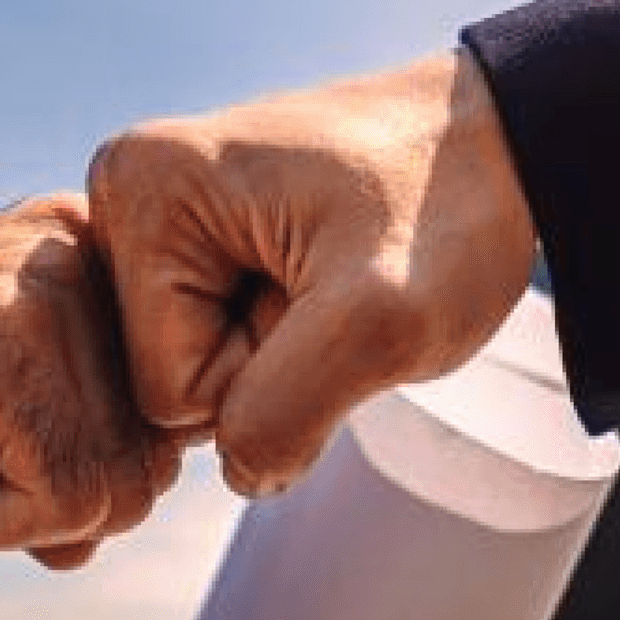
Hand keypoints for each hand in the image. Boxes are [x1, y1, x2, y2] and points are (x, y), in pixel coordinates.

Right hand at [0, 195, 182, 562]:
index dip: (90, 460)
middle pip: (158, 455)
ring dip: (24, 504)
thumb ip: (103, 407)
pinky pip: (70, 502)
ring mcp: (40, 289)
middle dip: (60, 487)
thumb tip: (185, 462)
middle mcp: (72, 246)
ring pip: (122, 486)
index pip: (179, 406)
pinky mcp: (4, 348)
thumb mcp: (11, 399)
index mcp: (83, 242)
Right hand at [88, 51, 535, 495]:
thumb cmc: (446, 209)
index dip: (264, 373)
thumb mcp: (384, 321)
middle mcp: (121, 190)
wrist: (498, 144)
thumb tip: (239, 475)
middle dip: (265, 364)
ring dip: (273, 353)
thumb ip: (284, 414)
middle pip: (163, 384)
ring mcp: (151, 212)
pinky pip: (206, 340)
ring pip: (189, 371)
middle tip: (332, 286)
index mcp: (136, 187)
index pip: (167, 390)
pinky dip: (273, 333)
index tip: (323, 292)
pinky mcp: (185, 232)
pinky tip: (313, 275)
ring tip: (326, 276)